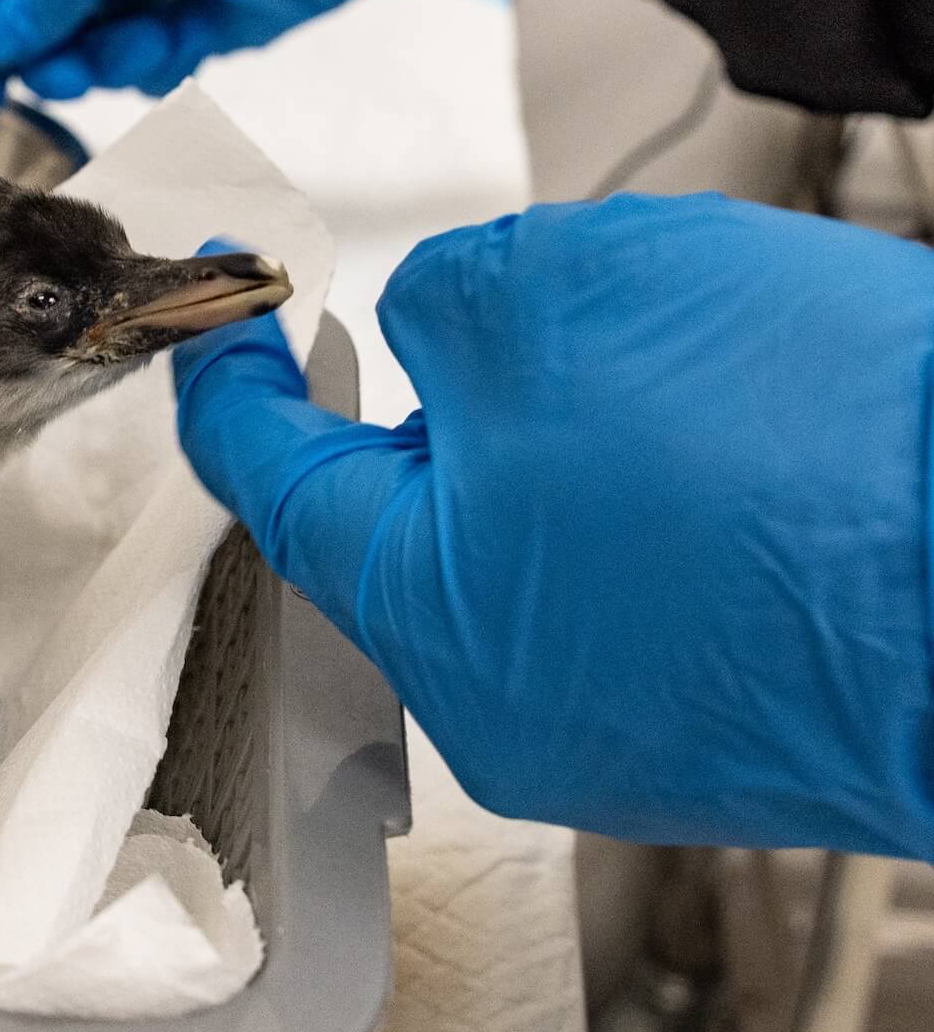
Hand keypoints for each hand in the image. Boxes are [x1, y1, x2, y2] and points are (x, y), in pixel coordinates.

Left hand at [174, 196, 933, 857]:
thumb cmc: (808, 449)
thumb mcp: (559, 295)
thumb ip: (445, 304)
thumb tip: (433, 331)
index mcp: (422, 609)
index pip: (273, 485)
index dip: (235, 386)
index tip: (224, 325)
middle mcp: (510, 708)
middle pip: (409, 530)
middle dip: (438, 413)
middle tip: (493, 331)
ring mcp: (628, 736)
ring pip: (534, 560)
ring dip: (567, 455)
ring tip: (673, 383)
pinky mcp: (732, 729)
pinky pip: (637, 598)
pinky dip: (651, 513)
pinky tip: (734, 451)